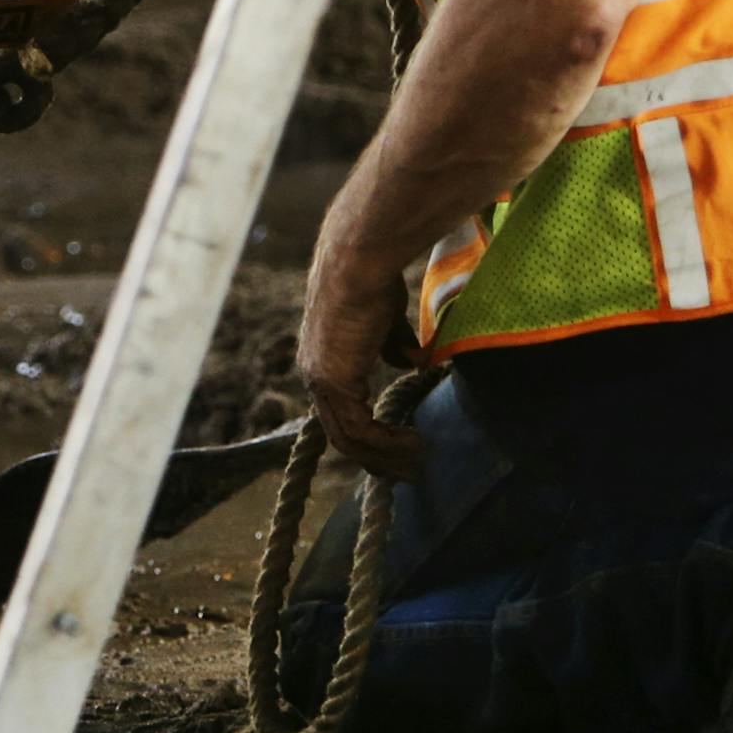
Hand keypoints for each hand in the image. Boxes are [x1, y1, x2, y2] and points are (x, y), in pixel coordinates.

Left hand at [295, 270, 425, 480]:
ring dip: (386, 456)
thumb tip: (413, 364)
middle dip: (376, 457)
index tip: (396, 446)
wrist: (359, 261)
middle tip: (406, 471)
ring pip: (350, 439)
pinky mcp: (335, 382)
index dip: (367, 434)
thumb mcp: (386, 318)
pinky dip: (387, 443)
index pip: (341, 410)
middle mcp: (315, 375)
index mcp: (323, 360)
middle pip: (342, 434)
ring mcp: (321, 381)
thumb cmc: (374, 278)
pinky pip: (361, 429)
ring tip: (416, 462)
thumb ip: (394, 344)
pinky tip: (413, 443)